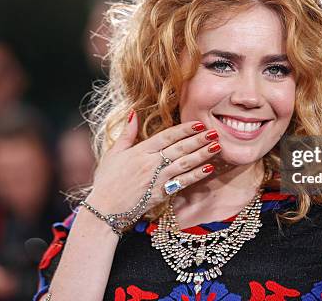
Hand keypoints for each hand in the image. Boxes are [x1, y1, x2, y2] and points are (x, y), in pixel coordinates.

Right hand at [87, 110, 219, 218]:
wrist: (105, 209)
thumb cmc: (107, 180)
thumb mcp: (114, 153)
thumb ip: (127, 133)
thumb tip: (134, 112)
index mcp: (140, 151)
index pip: (167, 136)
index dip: (184, 129)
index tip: (198, 123)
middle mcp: (151, 163)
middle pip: (180, 148)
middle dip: (199, 139)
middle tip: (215, 131)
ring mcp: (157, 179)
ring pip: (184, 164)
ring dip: (202, 154)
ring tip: (217, 146)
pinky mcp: (161, 194)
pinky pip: (182, 182)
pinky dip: (196, 175)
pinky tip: (209, 168)